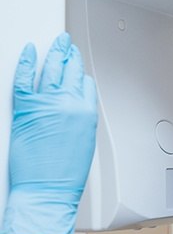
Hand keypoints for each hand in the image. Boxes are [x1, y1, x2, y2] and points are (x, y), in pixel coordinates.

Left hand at [0, 33, 96, 233]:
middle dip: (69, 55)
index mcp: (86, 113)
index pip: (85, 84)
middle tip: (67, 45)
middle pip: (70, 71)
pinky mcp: (25, 108)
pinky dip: (27, 62)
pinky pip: (24, 78)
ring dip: (54, 53)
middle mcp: (68, 104)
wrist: (47, 190)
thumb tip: (74, 108)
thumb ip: (80, 120)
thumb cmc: (66, 175)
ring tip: (56, 43)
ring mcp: (46, 103)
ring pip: (51, 69)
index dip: (81, 74)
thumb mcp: (84, 143)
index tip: (78, 68)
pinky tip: (30, 52)